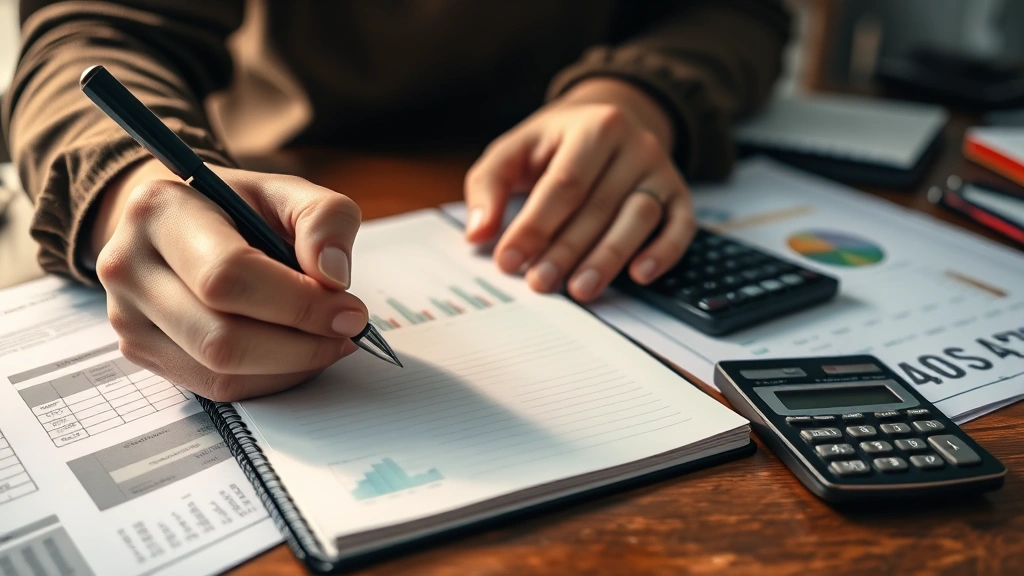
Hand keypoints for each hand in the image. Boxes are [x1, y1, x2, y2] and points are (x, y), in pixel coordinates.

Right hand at [89, 159, 366, 400]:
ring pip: (219, 371)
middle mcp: (127, 266)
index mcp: (160, 211)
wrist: (182, 222)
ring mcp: (126, 316)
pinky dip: (268, 378)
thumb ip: (323, 218)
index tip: (351, 310)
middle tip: (346, 331)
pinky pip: (213, 387)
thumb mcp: (287, 193)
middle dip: (300, 344)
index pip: (228, 275)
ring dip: (289, 366)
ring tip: (326, 341)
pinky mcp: (140, 351)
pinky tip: (294, 353)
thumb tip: (334, 277)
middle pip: (221, 337)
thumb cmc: (239, 208)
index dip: (299, 303)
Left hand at [464, 78, 695, 301]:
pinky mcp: (680, 194)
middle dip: (566, 250)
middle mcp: (635, 145)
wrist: (610, 121)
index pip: (563, 185)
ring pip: (639, 218)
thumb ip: (488, 187)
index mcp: (594, 126)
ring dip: (608, 258)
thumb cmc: (555, 144)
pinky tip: (640, 275)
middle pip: (599, 206)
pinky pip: (680, 227)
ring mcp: (661, 170)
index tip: (508, 261)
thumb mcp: (515, 150)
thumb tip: (478, 233)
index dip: (534, 226)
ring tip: (579, 289)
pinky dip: (664, 252)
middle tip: (540, 283)